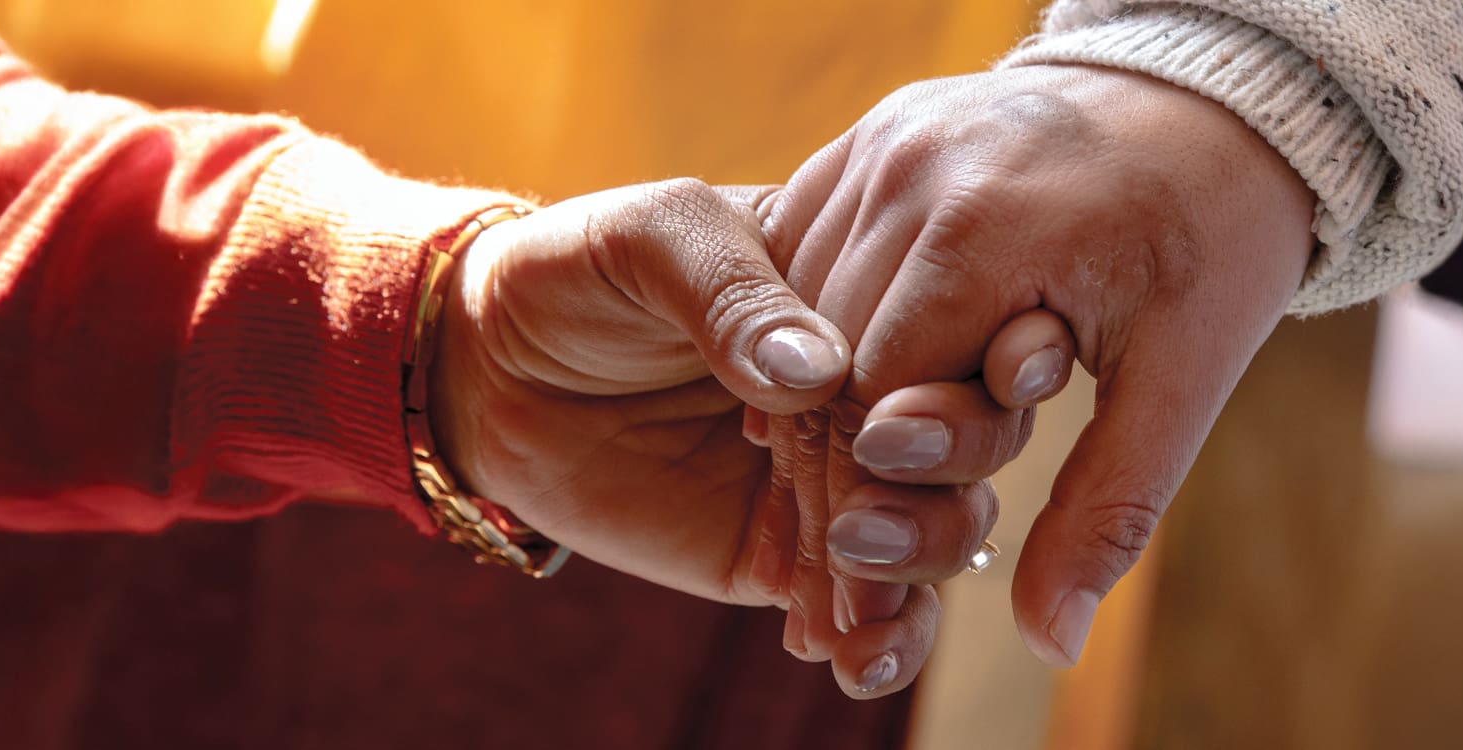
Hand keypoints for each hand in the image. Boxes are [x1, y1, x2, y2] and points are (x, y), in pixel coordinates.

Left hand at [428, 179, 995, 696]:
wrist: (488, 368)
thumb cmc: (580, 272)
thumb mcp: (653, 239)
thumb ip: (731, 291)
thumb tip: (817, 369)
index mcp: (860, 291)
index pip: (953, 334)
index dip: (974, 376)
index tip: (947, 411)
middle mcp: (867, 388)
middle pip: (962, 447)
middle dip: (940, 490)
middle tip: (871, 514)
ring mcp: (832, 476)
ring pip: (930, 538)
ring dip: (914, 577)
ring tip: (859, 602)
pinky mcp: (781, 553)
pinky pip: (856, 606)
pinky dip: (872, 639)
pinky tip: (842, 653)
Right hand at [762, 65, 1316, 666]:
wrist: (1216, 103)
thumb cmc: (1212, 240)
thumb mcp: (1184, 377)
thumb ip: (1106, 508)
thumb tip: (1049, 641)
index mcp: (988, 229)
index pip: (873, 399)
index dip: (867, 496)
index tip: (863, 574)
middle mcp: (915, 171)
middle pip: (823, 358)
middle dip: (836, 459)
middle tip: (849, 544)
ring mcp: (889, 139)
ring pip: (799, 302)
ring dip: (812, 390)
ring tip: (850, 460)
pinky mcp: (877, 129)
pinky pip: (805, 239)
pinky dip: (810, 316)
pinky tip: (837, 371)